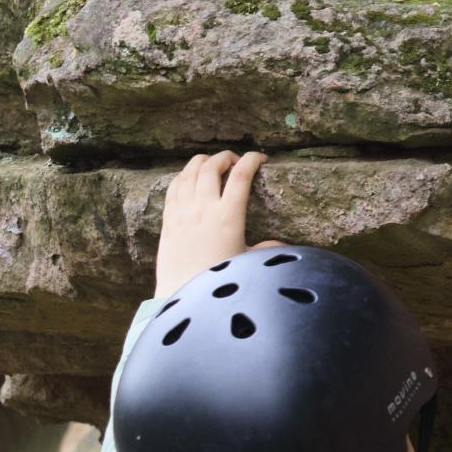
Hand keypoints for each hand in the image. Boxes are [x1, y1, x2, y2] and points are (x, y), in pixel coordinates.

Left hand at [154, 151, 281, 296]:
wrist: (182, 294)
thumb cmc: (217, 281)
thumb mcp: (246, 263)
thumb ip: (266, 250)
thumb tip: (282, 246)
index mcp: (228, 216)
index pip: (241, 175)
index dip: (252, 160)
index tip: (260, 158)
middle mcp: (204, 208)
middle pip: (212, 166)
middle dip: (225, 157)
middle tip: (234, 161)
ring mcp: (183, 210)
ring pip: (190, 171)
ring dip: (203, 161)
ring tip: (212, 163)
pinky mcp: (168, 217)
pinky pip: (174, 185)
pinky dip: (184, 175)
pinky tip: (189, 177)